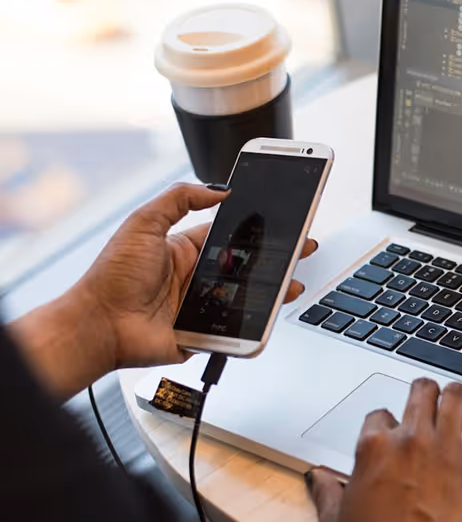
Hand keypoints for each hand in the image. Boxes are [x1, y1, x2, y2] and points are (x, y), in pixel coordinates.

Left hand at [10, 182, 317, 398]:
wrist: (99, 325)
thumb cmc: (112, 276)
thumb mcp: (143, 223)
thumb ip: (178, 199)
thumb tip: (217, 188)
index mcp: (185, 249)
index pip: (231, 235)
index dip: (256, 228)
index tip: (280, 219)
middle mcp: (197, 276)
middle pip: (247, 265)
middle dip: (277, 256)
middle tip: (302, 247)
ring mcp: (202, 306)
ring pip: (248, 296)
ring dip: (274, 289)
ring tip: (293, 281)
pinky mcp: (204, 332)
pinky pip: (236, 327)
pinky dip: (256, 322)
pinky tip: (272, 310)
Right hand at [308, 378, 461, 521]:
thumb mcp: (333, 521)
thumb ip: (326, 491)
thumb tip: (318, 478)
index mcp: (374, 446)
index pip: (381, 414)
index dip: (386, 425)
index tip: (392, 436)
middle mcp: (410, 440)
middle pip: (421, 391)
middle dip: (423, 393)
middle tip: (427, 402)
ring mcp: (444, 450)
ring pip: (456, 396)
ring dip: (454, 397)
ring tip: (455, 403)